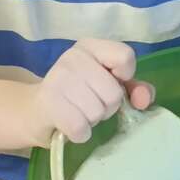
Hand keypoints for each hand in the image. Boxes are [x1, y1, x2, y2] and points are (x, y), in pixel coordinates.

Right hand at [28, 38, 152, 144]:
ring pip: (97, 112)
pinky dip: (80, 134)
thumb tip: (144, 99)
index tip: (113, 82)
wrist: (35, 111)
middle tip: (90, 104)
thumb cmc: (80, 96)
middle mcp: (73, 57)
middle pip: (114, 93)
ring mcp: (57, 78)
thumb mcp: (110, 87)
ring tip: (78, 113)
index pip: (125, 56)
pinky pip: (80, 127)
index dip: (125, 77)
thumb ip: (135, 89)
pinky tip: (72, 127)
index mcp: (91, 46)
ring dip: (92, 120)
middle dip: (107, 107)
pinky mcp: (47, 102)